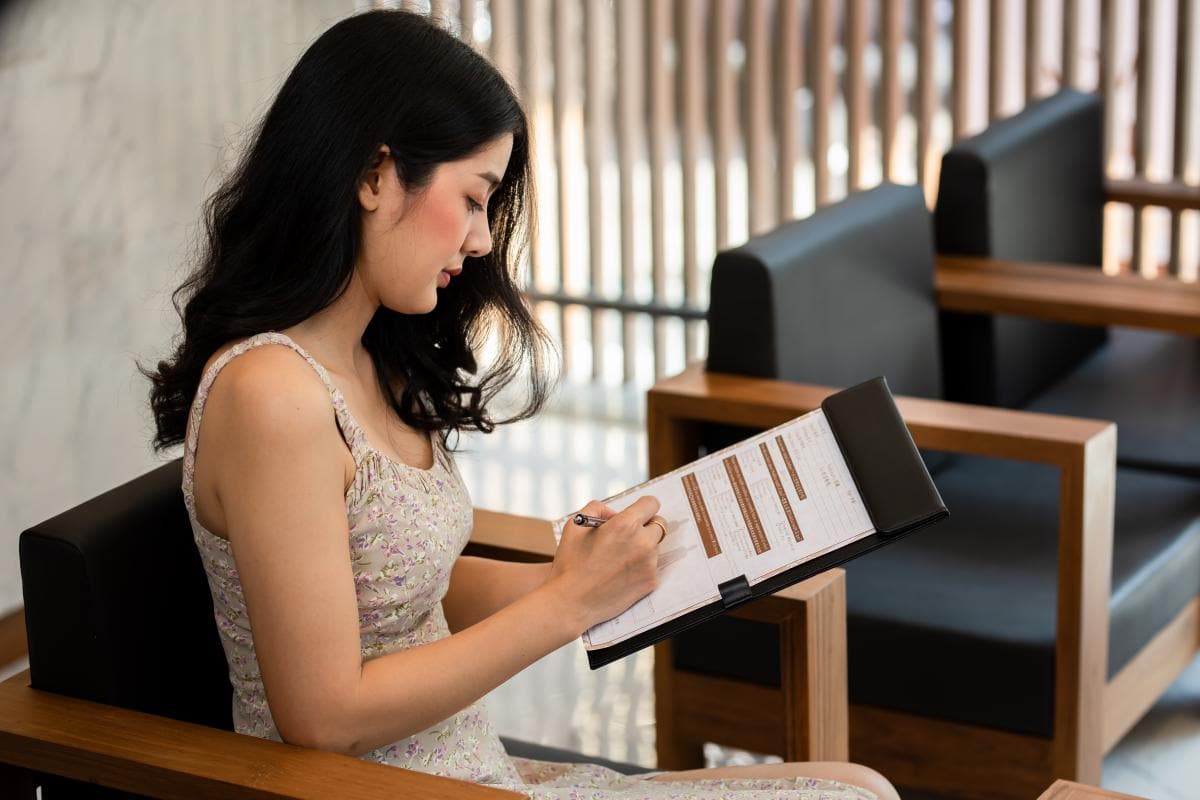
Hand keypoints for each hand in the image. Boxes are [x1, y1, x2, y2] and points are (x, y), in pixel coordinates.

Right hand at [544, 496, 663, 634]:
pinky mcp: (650, 582)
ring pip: (654, 547)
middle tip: (627, 536)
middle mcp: (642, 543)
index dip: (643, 506)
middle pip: (658, 524)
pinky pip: (651, 566)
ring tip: (617, 559)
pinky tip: (620, 573)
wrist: (570, 602)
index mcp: (625, 525)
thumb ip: (597, 509)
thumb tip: (614, 513)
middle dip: (644, 526)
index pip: (651, 504)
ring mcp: (649, 564)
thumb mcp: (576, 525)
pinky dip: (640, 567)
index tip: (637, 512)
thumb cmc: (570, 564)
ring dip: (642, 547)